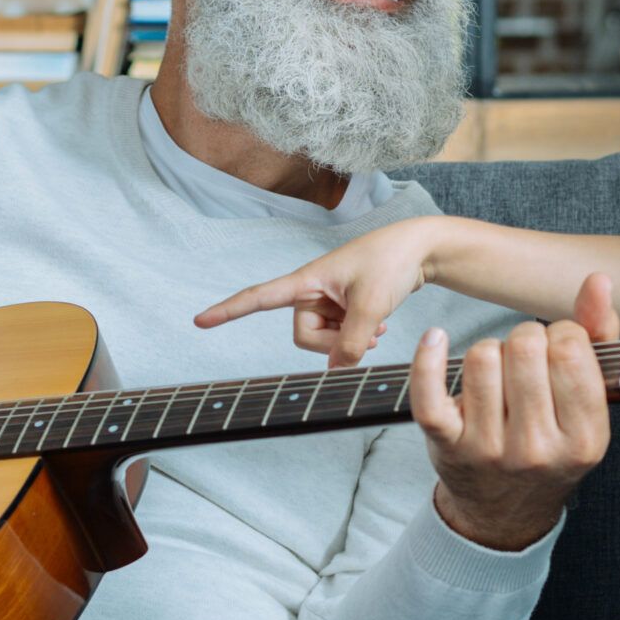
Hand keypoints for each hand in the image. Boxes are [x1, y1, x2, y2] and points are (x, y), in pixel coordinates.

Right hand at [195, 217, 436, 367]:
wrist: (420, 249)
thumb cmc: (391, 262)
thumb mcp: (372, 305)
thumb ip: (352, 342)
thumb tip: (337, 371)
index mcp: (307, 280)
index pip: (260, 297)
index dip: (229, 310)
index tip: (200, 320)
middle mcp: (311, 292)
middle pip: (304, 336)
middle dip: (333, 343)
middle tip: (366, 330)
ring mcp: (327, 302)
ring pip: (323, 341)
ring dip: (349, 341)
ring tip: (376, 325)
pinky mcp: (342, 308)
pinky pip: (339, 337)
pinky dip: (357, 338)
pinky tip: (378, 327)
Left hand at [414, 275, 619, 551]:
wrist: (506, 512)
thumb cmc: (552, 443)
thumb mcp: (588, 405)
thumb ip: (599, 339)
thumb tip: (598, 280)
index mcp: (585, 438)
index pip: (569, 350)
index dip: (561, 334)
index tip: (558, 348)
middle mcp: (537, 449)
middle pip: (524, 347)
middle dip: (524, 338)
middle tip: (525, 359)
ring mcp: (488, 450)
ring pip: (481, 356)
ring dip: (488, 350)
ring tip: (497, 371)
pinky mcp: (446, 445)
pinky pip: (429, 389)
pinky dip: (428, 357)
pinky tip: (435, 339)